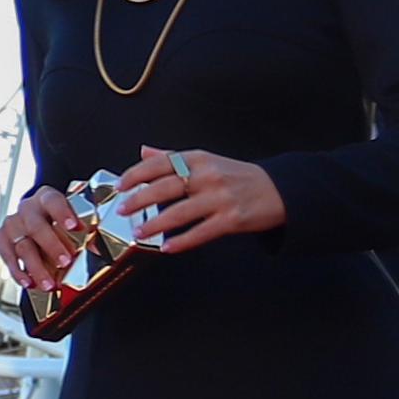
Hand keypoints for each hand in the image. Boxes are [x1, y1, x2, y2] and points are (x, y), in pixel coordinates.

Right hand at [0, 184, 95, 292]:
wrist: (39, 220)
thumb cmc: (58, 220)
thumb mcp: (73, 220)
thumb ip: (86, 231)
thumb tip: (96, 249)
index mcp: (47, 198)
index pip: (53, 201)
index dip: (63, 213)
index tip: (74, 226)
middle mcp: (27, 209)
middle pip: (36, 226)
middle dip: (51, 246)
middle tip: (65, 262)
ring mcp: (13, 224)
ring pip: (22, 245)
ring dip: (36, 267)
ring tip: (49, 284)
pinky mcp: (2, 239)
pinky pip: (7, 256)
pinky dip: (18, 271)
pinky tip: (28, 283)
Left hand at [109, 144, 286, 251]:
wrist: (278, 189)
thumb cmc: (237, 176)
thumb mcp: (206, 160)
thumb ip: (173, 157)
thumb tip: (144, 151)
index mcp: (199, 158)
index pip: (161, 162)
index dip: (136, 173)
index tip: (120, 185)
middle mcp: (208, 175)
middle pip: (166, 187)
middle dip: (140, 200)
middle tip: (123, 210)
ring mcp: (220, 198)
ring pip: (180, 212)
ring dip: (155, 224)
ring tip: (139, 233)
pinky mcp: (231, 219)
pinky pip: (201, 232)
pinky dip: (182, 241)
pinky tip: (167, 247)